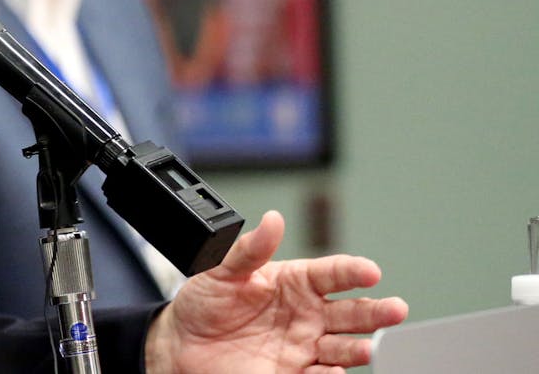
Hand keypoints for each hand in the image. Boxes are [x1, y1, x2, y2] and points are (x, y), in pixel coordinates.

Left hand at [144, 210, 407, 372]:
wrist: (182, 345)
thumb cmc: (204, 302)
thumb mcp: (220, 270)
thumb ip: (249, 249)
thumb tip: (272, 220)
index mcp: (295, 282)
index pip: (332, 273)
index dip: (352, 271)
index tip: (371, 271)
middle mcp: (307, 314)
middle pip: (351, 312)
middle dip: (376, 311)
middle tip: (395, 309)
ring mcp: (303, 346)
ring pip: (343, 347)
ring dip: (360, 347)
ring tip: (370, 347)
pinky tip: (337, 371)